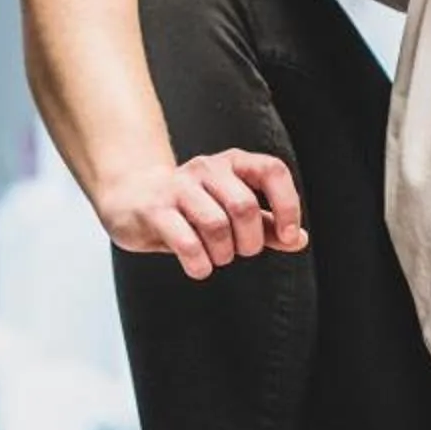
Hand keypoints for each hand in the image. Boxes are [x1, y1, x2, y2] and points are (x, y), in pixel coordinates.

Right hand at [95, 152, 306, 279]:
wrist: (131, 197)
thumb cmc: (189, 207)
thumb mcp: (230, 210)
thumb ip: (266, 224)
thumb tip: (298, 239)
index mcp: (232, 163)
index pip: (272, 171)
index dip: (287, 205)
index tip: (287, 236)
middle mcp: (206, 168)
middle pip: (244, 206)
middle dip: (249, 241)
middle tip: (240, 251)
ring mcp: (178, 186)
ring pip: (216, 225)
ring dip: (223, 254)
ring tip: (216, 257)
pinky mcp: (155, 209)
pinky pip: (186, 242)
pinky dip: (200, 263)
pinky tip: (199, 266)